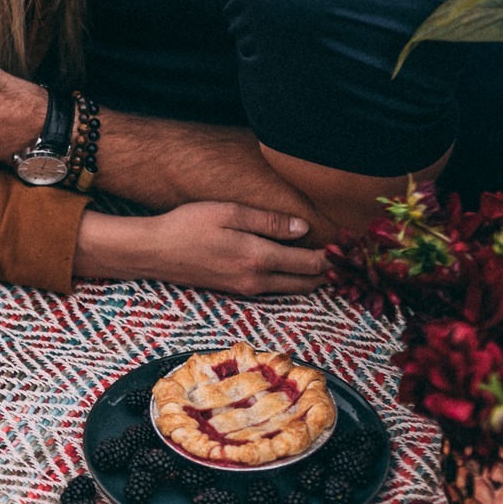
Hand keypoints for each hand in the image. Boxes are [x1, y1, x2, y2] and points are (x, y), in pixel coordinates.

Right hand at [79, 203, 328, 296]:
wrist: (154, 252)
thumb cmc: (188, 225)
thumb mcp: (229, 212)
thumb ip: (268, 222)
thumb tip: (303, 228)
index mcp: (257, 258)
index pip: (309, 264)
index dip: (332, 256)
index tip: (347, 243)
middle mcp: (255, 281)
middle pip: (306, 284)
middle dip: (327, 272)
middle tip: (344, 255)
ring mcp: (245, 289)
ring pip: (291, 290)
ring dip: (310, 278)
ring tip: (324, 259)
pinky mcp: (235, 291)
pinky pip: (274, 290)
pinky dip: (290, 281)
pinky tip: (292, 265)